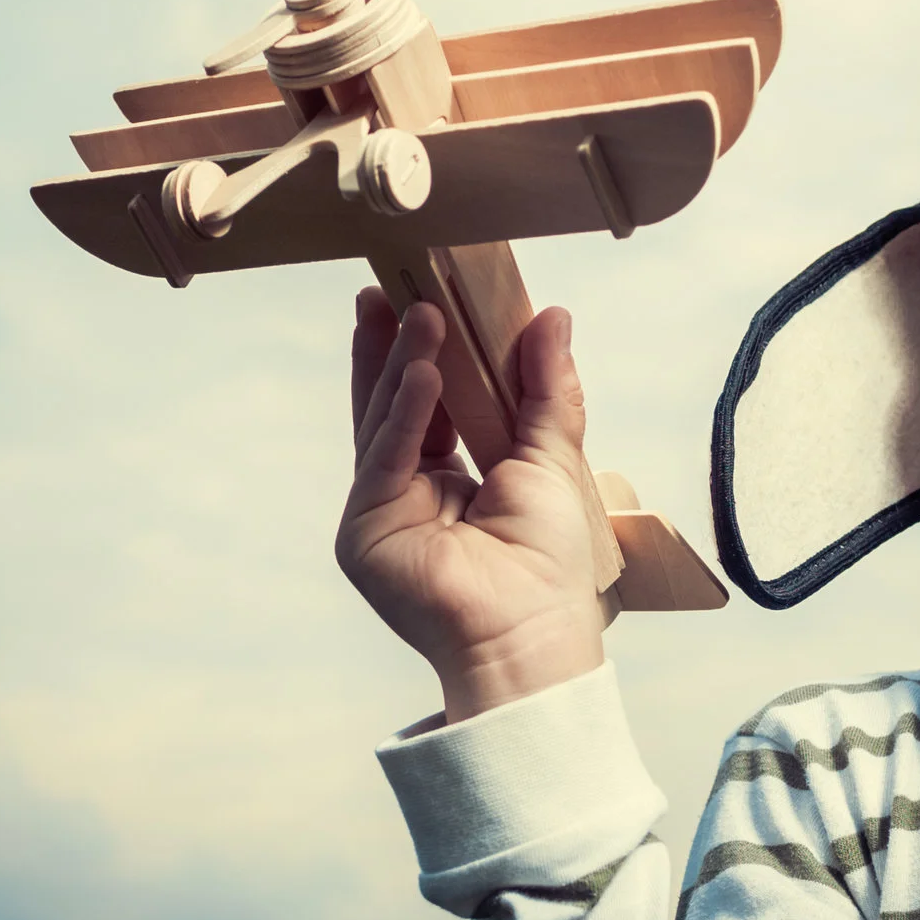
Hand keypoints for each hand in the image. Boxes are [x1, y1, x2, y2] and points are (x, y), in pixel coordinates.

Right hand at [336, 287, 606, 720]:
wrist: (534, 636)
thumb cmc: (549, 564)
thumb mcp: (553, 457)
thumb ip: (547, 388)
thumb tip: (551, 315)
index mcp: (451, 477)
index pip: (434, 399)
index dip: (433, 347)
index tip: (430, 291)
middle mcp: (408, 490)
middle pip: (394, 402)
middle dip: (395, 343)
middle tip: (395, 283)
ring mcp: (381, 509)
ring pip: (385, 420)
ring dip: (403, 363)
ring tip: (420, 311)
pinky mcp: (366, 530)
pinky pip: (385, 456)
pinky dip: (404, 412)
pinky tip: (423, 372)